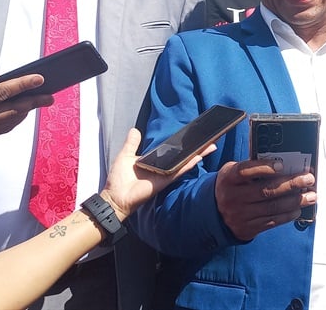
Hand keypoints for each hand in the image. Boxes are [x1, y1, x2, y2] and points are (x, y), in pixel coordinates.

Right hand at [0, 68, 53, 153]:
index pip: (3, 93)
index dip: (23, 85)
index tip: (40, 79)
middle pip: (13, 111)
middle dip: (34, 102)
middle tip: (50, 96)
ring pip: (9, 122)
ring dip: (26, 112)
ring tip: (38, 102)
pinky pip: (0, 129)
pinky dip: (13, 120)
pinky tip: (18, 113)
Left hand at [99, 128, 213, 220]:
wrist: (114, 196)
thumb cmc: (118, 179)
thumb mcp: (125, 155)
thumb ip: (132, 143)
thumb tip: (135, 129)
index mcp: (154, 161)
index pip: (171, 150)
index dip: (183, 144)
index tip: (194, 135)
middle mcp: (162, 167)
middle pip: (182, 156)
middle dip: (196, 148)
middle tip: (210, 139)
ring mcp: (165, 174)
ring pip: (184, 163)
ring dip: (197, 155)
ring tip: (210, 145)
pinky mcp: (164, 181)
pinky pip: (178, 172)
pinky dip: (188, 165)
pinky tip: (198, 157)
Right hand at [214, 159, 315, 240]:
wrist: (214, 214)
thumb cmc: (231, 187)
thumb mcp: (232, 173)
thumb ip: (251, 168)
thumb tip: (282, 164)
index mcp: (229, 178)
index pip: (246, 171)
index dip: (264, 167)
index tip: (282, 165)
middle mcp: (234, 197)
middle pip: (266, 190)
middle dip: (291, 184)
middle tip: (308, 179)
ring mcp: (241, 215)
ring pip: (273, 207)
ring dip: (296, 201)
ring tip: (311, 195)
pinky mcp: (249, 228)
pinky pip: (273, 221)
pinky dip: (288, 214)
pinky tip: (298, 208)